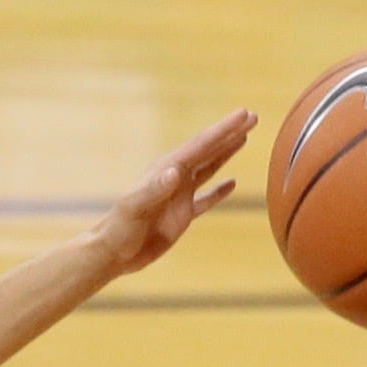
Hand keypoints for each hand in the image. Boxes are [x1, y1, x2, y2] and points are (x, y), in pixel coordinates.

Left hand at [92, 110, 254, 274]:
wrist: (113, 252)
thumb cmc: (120, 228)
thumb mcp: (135, 207)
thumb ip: (154, 189)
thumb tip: (175, 171)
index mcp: (166, 169)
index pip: (201, 145)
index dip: (224, 129)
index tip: (244, 114)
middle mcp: (175, 177)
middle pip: (208, 150)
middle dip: (230, 133)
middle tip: (253, 116)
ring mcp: (179, 195)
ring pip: (208, 168)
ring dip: (226, 153)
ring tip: (244, 137)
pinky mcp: (181, 215)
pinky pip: (205, 198)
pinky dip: (219, 191)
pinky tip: (232, 183)